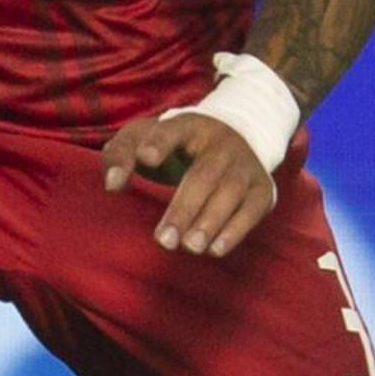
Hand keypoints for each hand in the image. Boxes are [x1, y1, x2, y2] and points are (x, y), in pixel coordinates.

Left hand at [99, 109, 278, 258]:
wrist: (237, 134)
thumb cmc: (176, 143)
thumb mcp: (144, 137)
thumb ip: (119, 155)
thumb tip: (112, 184)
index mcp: (188, 125)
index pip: (171, 130)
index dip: (159, 142)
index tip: (145, 159)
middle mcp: (221, 143)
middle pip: (203, 174)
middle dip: (184, 208)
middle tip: (163, 241)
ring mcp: (244, 165)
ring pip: (230, 191)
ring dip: (211, 222)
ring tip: (190, 247)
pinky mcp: (262, 188)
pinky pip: (252, 209)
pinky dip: (236, 230)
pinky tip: (215, 250)